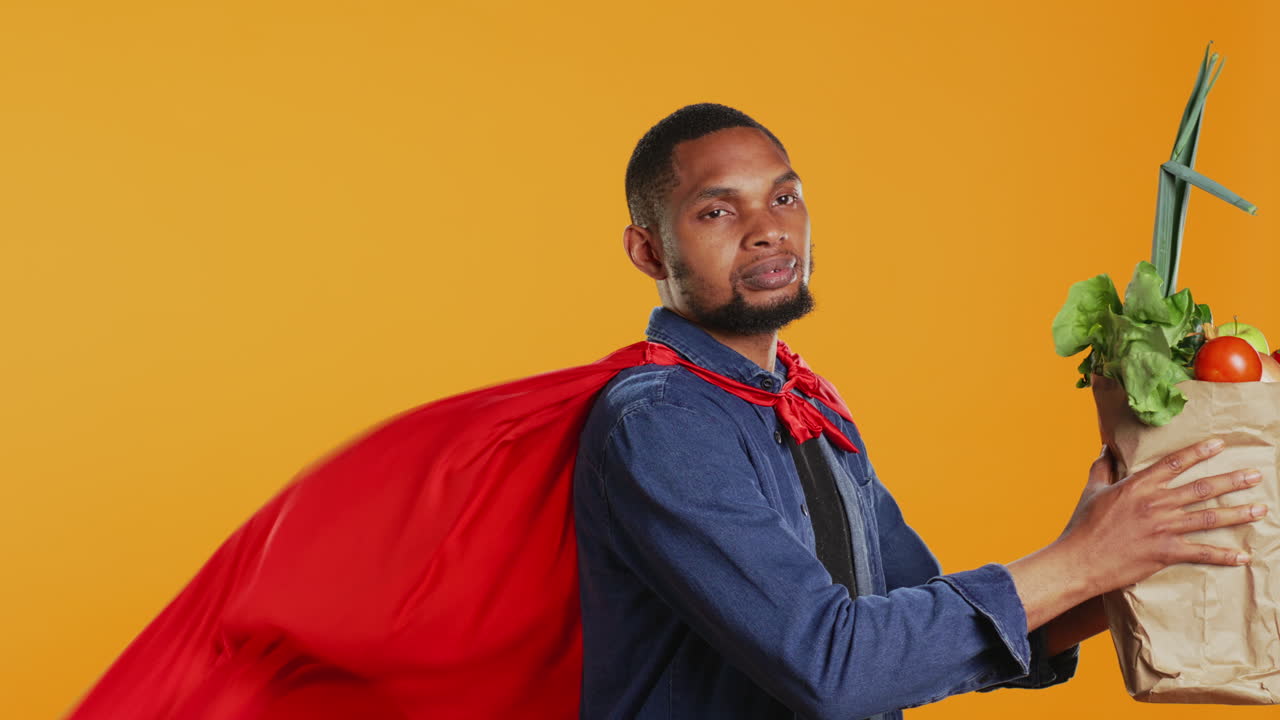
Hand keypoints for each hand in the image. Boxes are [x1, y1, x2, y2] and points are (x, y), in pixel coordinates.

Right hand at [1060, 439, 1266, 596]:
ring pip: (1208, 517)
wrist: (1080, 560)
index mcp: (1138, 486)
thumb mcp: (1091, 491)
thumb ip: (1102, 468)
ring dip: (1238, 513)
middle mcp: (1156, 504)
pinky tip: (1243, 556)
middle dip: (1232, 480)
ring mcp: (1163, 528)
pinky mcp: (1166, 552)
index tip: (1220, 444)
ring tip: (1260, 509)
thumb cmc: (1082, 526)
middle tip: (1256, 475)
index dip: (1199, 452)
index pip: (1175, 463)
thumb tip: (1106, 448)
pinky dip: (1224, 556)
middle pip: (1202, 488)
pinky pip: (1202, 553)